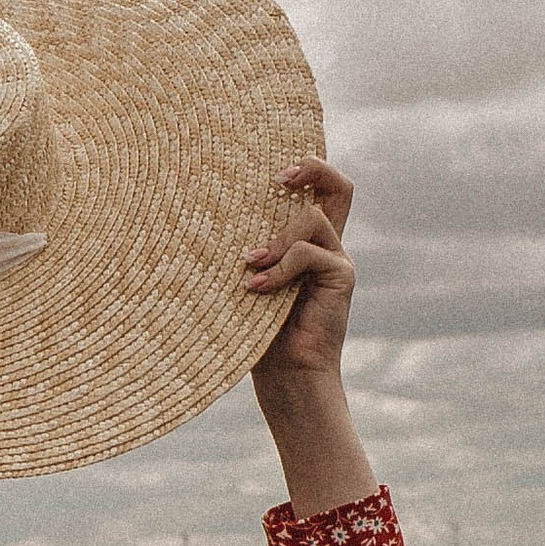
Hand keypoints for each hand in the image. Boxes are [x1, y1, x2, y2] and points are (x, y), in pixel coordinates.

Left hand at [246, 161, 353, 394]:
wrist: (287, 378)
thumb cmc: (255, 332)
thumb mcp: (245, 281)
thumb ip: (245, 250)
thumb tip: (203, 214)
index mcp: (306, 244)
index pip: (319, 192)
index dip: (307, 169)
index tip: (272, 173)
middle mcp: (327, 247)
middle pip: (339, 187)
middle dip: (311, 168)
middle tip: (276, 179)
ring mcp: (337, 261)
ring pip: (311, 218)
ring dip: (276, 240)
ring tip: (250, 265)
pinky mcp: (341, 277)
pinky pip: (308, 253)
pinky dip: (279, 268)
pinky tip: (257, 288)